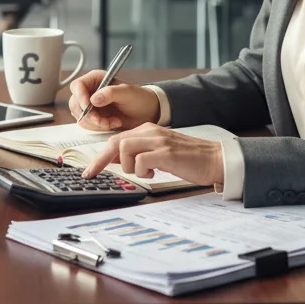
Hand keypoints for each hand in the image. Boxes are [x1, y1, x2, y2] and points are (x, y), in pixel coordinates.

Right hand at [69, 70, 160, 131]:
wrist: (146, 113)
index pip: (77, 86)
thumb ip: (111, 93)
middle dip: (89, 115)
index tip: (89, 107)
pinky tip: (113, 123)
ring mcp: (89, 105)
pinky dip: (99, 127)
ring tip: (113, 121)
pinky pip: (87, 125)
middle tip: (104, 120)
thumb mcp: (127, 93)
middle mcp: (89, 91)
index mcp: (95, 79)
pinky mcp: (92, 117)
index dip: (80, 97)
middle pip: (75, 103)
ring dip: (96, 123)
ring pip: (80, 116)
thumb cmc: (139, 98)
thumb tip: (93, 99)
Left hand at [82, 123, 224, 185]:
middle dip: (100, 160)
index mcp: (148, 130)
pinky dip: (141, 170)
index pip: (117, 139)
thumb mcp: (159, 153)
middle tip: (93, 174)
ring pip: (124, 149)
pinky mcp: (165, 152)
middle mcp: (151, 132)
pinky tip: (153, 173)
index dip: (100, 156)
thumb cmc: (188, 159)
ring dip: (128, 166)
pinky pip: (140, 161)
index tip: (90, 170)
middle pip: (115, 142)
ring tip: (144, 172)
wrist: (214, 159)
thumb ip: (139, 153)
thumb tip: (115, 161)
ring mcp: (158, 141)